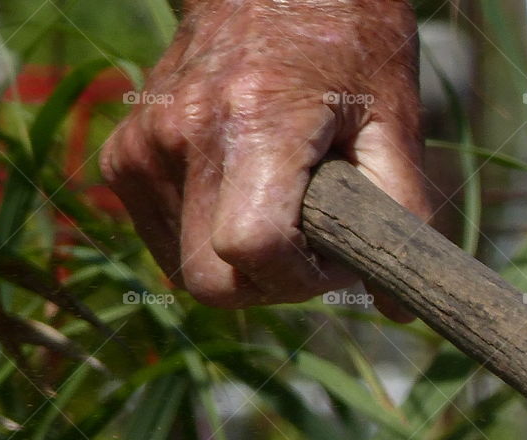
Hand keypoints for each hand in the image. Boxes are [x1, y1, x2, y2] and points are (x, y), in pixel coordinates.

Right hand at [100, 0, 429, 318]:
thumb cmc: (349, 43)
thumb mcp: (395, 120)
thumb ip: (401, 216)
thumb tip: (400, 308)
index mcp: (256, 121)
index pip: (255, 252)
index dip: (302, 278)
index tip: (333, 256)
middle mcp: (185, 133)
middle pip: (211, 284)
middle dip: (267, 286)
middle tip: (307, 246)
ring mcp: (144, 144)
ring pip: (184, 269)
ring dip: (237, 263)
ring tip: (277, 205)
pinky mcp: (124, 152)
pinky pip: (161, 237)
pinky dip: (202, 237)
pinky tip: (238, 192)